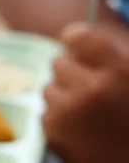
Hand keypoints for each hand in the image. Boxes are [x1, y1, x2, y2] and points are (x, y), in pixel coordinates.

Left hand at [43, 23, 128, 162]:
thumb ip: (109, 60)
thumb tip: (71, 34)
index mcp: (118, 71)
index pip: (78, 36)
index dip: (76, 39)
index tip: (77, 45)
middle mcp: (91, 88)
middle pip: (58, 62)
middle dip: (70, 71)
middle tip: (89, 87)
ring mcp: (68, 110)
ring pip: (48, 86)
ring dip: (62, 94)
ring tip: (85, 110)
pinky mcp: (52, 129)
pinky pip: (45, 109)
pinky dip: (57, 115)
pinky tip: (78, 127)